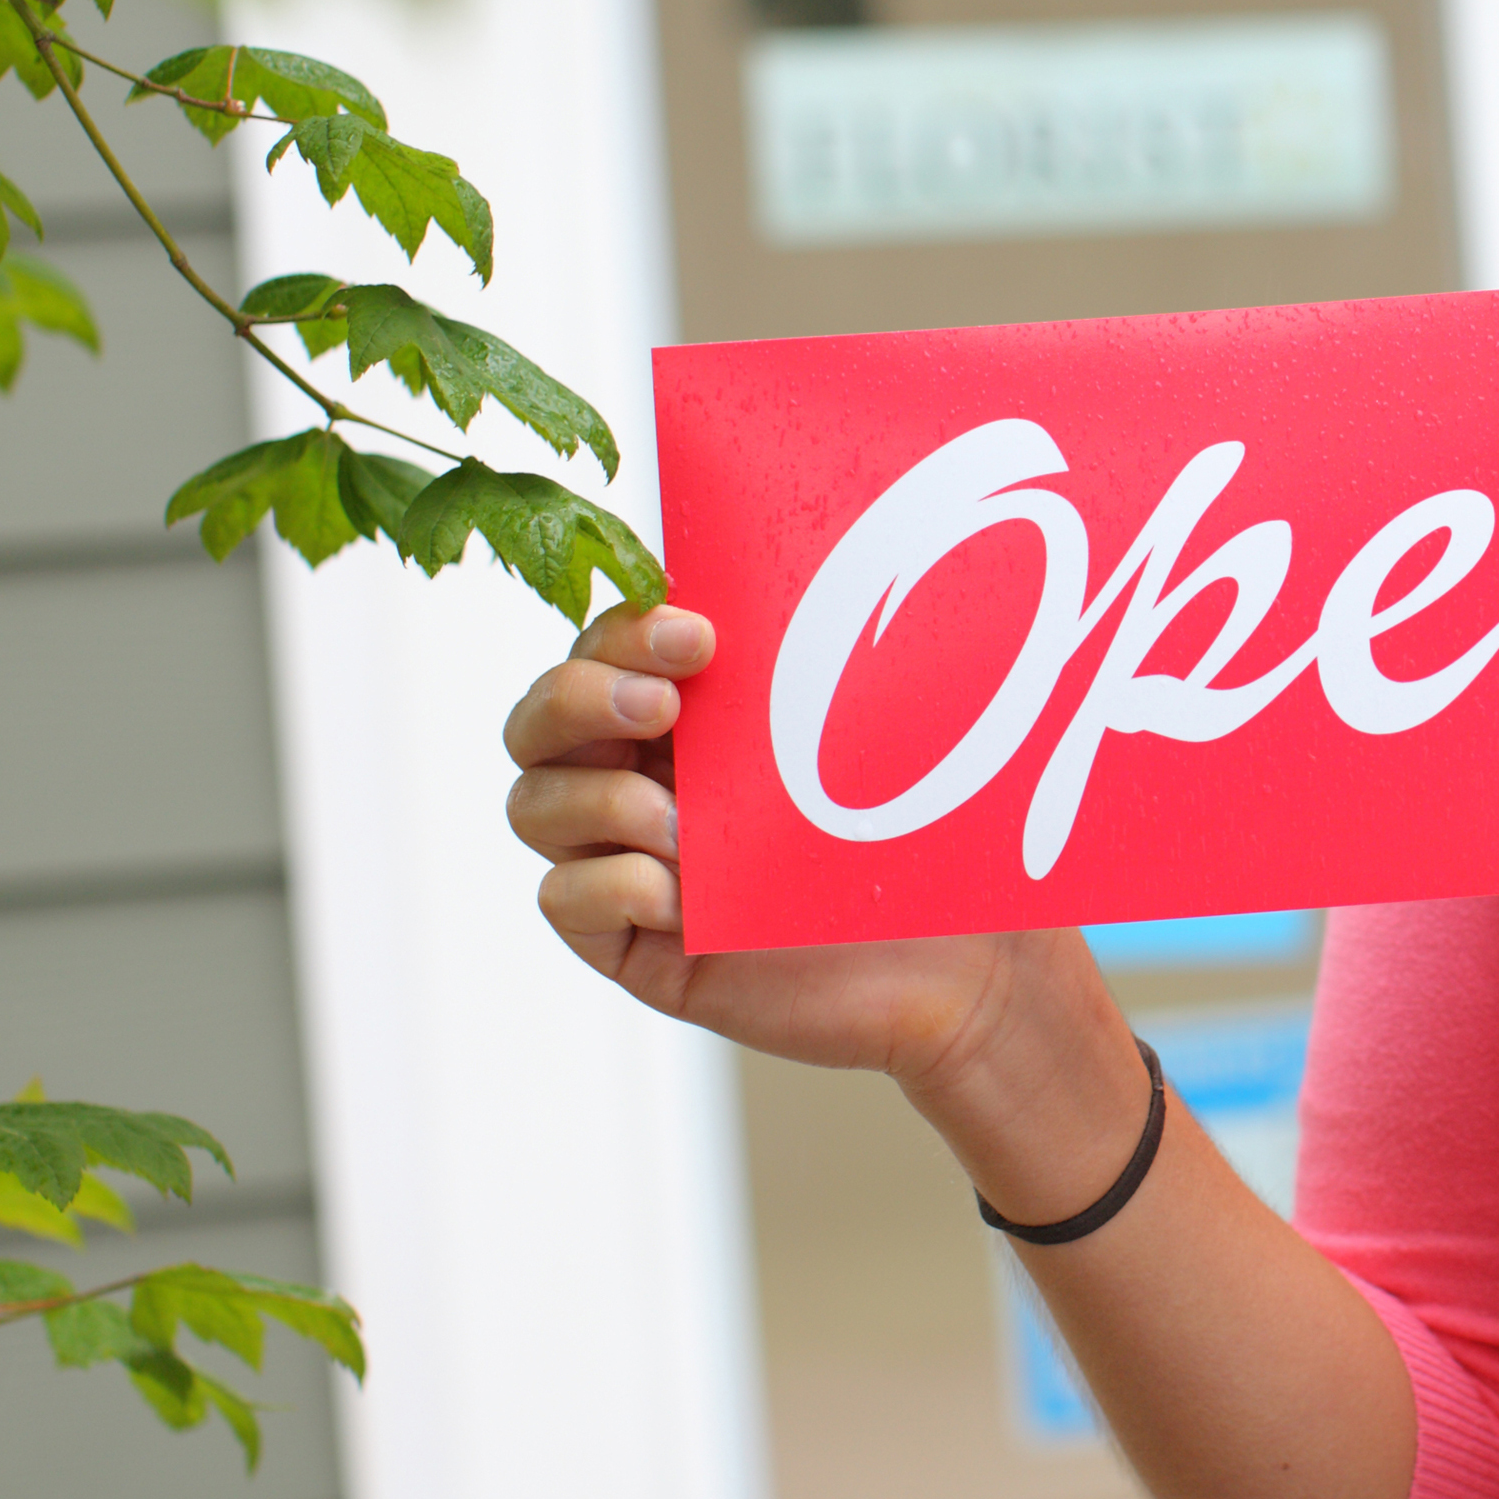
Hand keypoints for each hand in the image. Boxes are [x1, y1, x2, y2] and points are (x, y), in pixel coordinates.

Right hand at [498, 602, 1097, 1128]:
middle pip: (538, 719)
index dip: (627, 631)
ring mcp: (632, 859)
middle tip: (665, 709)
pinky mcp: (636, 944)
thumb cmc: (930, 839)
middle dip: (579, 697)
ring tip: (683, 826)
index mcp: (693, 711)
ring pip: (533, 805)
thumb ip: (831, 654)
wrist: (965, 969)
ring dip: (599, 799)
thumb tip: (829, 528)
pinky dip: (609, 886)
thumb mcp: (881, 730)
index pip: (606, 646)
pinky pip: (562, 900)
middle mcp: (646, 775)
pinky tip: (680, 897)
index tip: (703, 637)